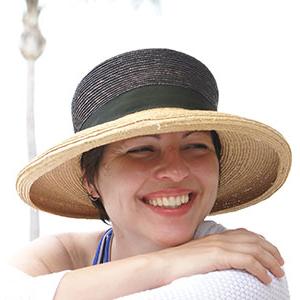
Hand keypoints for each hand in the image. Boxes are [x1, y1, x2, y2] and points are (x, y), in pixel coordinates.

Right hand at [157, 228, 284, 284]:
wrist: (165, 264)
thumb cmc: (180, 263)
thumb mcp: (200, 255)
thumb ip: (214, 254)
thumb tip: (226, 262)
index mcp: (216, 236)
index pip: (245, 233)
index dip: (262, 242)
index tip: (271, 253)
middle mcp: (220, 237)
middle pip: (254, 239)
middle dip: (271, 251)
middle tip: (280, 264)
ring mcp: (219, 245)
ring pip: (254, 249)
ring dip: (270, 262)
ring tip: (278, 273)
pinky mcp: (218, 256)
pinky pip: (247, 261)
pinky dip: (260, 270)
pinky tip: (265, 279)